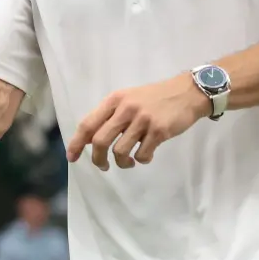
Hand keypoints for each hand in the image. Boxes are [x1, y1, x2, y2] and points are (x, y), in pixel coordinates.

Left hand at [67, 74, 208, 169]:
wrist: (186, 92)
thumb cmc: (154, 98)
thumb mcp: (128, 99)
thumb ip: (110, 116)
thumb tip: (90, 140)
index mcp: (114, 100)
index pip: (88, 123)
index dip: (77, 143)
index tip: (72, 157)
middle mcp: (125, 108)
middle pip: (100, 141)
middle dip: (98, 160)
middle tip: (104, 166)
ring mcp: (142, 120)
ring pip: (120, 152)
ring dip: (122, 163)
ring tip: (129, 162)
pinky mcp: (159, 131)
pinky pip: (142, 155)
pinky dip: (142, 160)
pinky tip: (146, 154)